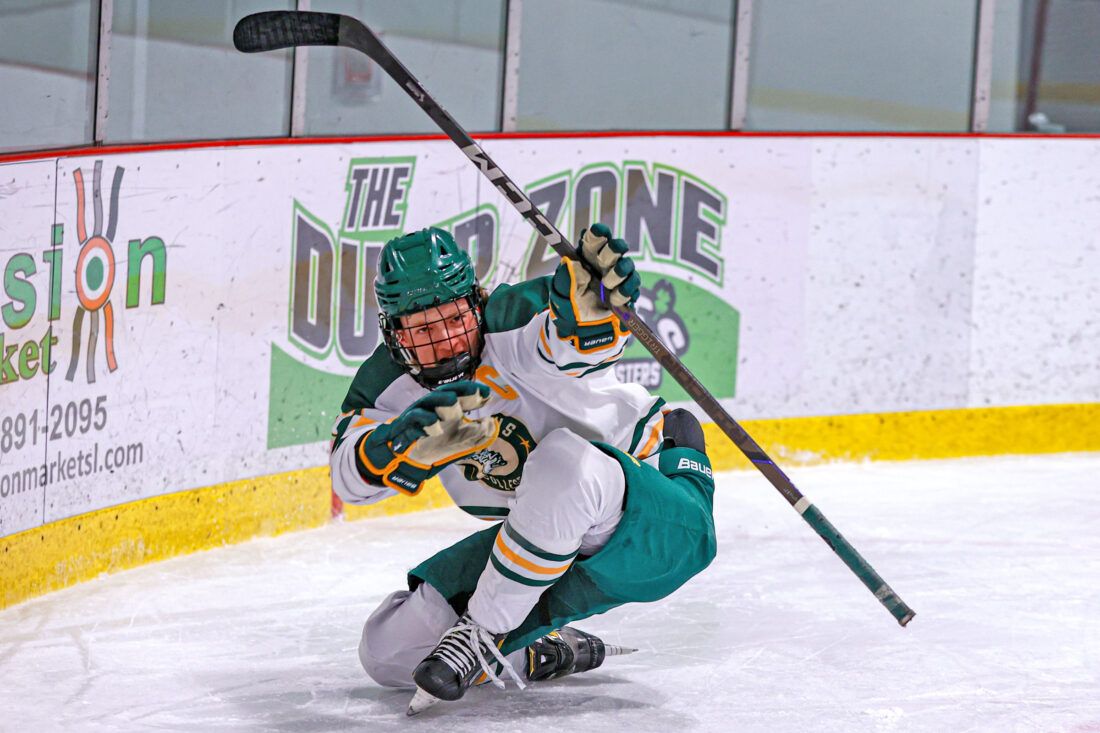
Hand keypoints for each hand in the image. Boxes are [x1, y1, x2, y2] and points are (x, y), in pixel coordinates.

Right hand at [357, 381, 498, 492]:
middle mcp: (433, 408)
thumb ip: (479, 433)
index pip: (461, 395)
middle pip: (446, 393)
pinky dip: (425, 422)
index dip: (474, 392)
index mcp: (448, 409)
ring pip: (430, 401)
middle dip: (461, 391)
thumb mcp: (461, 441)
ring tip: (454, 405)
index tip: (487, 394)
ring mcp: (419, 414)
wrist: (406, 459)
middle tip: (475, 394)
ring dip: (443, 402)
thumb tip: (491, 422)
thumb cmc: (435, 445)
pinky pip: (414, 418)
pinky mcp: (406, 425)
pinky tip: (436, 430)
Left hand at [549, 223, 640, 350]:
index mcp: (587, 256)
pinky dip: (625, 292)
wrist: (580, 328)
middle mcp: (605, 263)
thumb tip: (577, 266)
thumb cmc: (569, 303)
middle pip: (617, 247)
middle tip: (604, 261)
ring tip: (607, 286)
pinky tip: (616, 299)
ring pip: (628, 266)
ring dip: (619, 274)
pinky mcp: (627, 293)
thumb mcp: (561, 290)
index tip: (599, 234)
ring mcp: (618, 277)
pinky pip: (634, 287)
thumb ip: (567, 277)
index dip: (599, 233)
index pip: (595, 237)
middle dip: (613, 251)